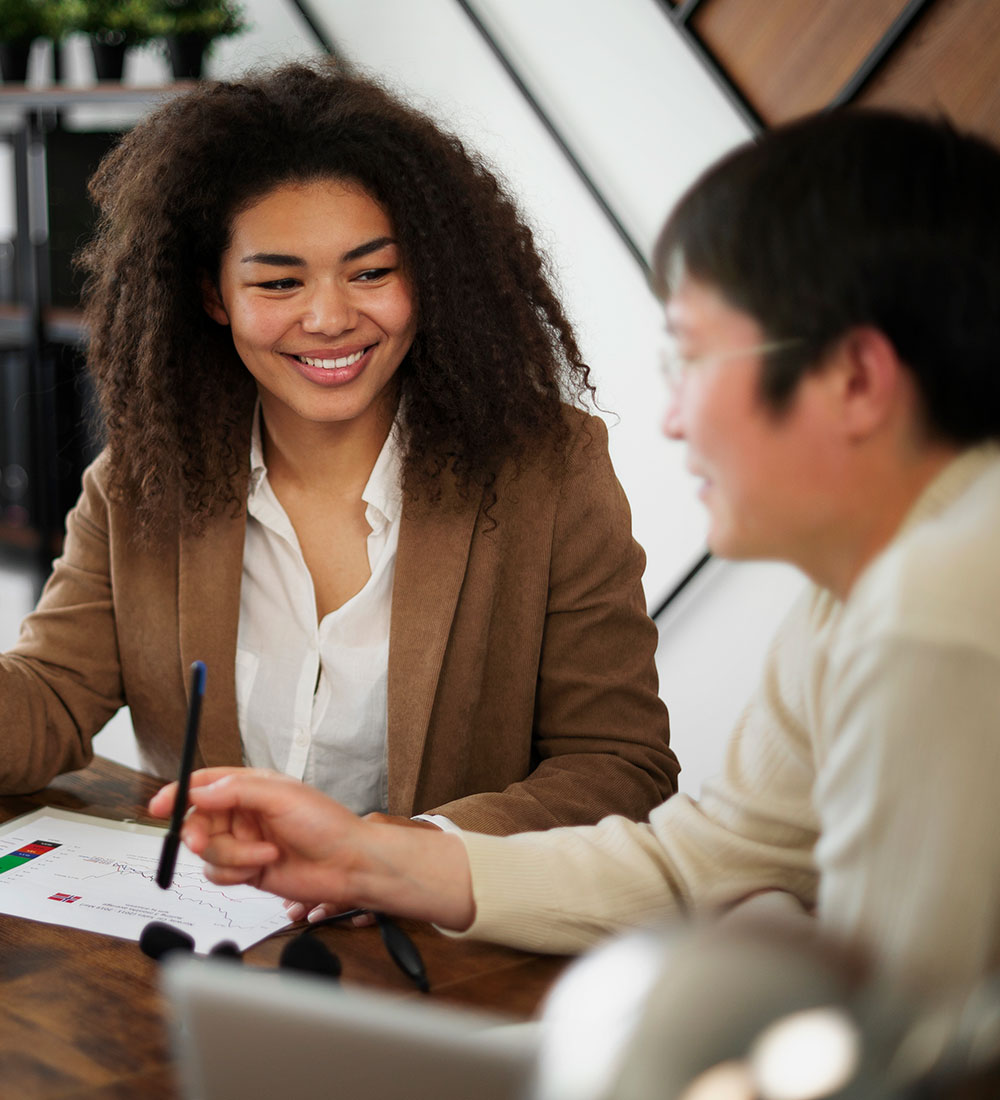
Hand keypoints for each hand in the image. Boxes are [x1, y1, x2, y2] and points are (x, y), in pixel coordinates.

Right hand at [148, 768, 475, 929]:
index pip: (204, 784)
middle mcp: (243, 813)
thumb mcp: (281, 797)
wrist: (348, 865)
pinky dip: (236, 873)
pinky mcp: (246, 870)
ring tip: (266, 855)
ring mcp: (244, 842)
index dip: (178, 793)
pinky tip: (263, 868)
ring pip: (207, 852)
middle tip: (203, 842)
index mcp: (251, 787)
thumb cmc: (326, 824)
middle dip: (200, 834)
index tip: (159, 806)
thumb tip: (198, 792)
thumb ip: (236, 792)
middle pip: (198, 821)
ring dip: (232, 857)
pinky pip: (218, 874)